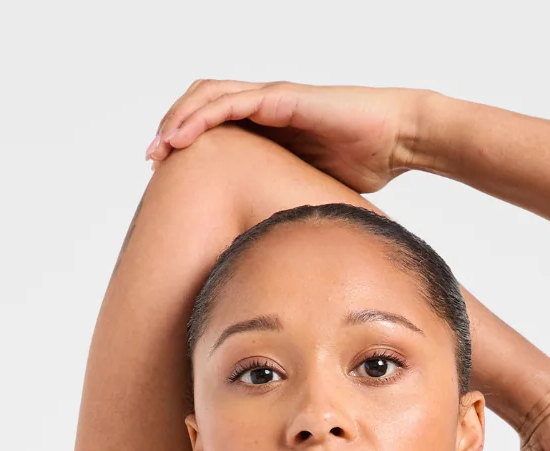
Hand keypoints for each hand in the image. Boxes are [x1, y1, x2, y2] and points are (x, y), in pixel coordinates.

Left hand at [144, 80, 423, 192]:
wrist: (397, 138)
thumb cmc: (365, 165)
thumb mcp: (312, 193)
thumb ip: (287, 206)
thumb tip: (271, 254)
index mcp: (269, 128)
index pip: (214, 126)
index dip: (186, 143)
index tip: (165, 174)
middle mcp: (265, 108)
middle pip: (202, 106)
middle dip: (172, 128)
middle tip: (151, 160)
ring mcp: (271, 99)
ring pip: (208, 98)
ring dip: (178, 120)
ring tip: (158, 147)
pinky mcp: (281, 99)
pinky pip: (231, 101)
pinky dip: (201, 116)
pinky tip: (182, 136)